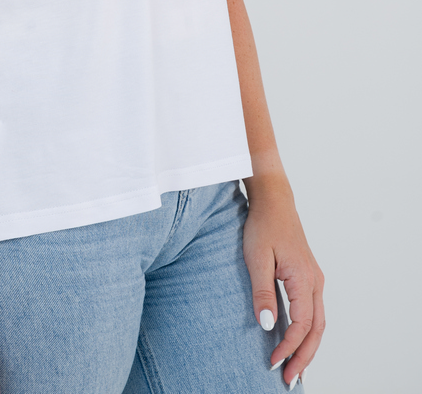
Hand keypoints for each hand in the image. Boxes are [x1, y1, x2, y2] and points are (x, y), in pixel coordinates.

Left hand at [242, 179, 324, 387]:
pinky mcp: (308, 277)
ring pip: (318, 323)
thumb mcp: (257, 258)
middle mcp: (315, 282)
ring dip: (308, 347)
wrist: (273, 199)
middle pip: (316, 330)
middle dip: (304, 357)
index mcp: (304, 279)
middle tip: (290, 380)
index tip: (274, 363)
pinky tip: (296, 342)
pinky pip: (312, 312)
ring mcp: (314, 279)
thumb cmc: (263, 225)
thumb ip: (262, 292)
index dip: (289, 347)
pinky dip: (307, 332)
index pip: (301, 325)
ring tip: (296, 369)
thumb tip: (267, 326)